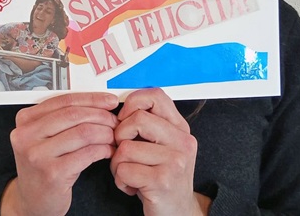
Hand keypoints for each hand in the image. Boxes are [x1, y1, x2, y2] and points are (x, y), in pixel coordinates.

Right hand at [1, 93, 118, 215]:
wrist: (32, 200)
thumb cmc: (43, 165)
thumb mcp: (44, 136)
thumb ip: (63, 117)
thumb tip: (99, 101)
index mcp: (25, 120)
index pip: (64, 100)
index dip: (91, 99)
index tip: (108, 100)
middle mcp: (27, 135)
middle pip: (74, 115)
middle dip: (100, 115)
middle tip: (114, 121)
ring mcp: (38, 155)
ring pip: (83, 132)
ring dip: (105, 133)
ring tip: (112, 137)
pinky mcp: (52, 173)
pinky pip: (87, 153)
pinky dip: (103, 149)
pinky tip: (107, 151)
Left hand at [110, 88, 210, 215]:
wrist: (178, 213)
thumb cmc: (161, 176)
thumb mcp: (161, 145)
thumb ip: (149, 123)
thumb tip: (118, 106)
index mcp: (180, 128)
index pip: (155, 96)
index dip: (133, 102)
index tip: (125, 118)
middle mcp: (182, 142)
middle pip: (137, 119)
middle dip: (120, 135)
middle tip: (124, 151)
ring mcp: (175, 162)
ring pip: (125, 147)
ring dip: (118, 163)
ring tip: (129, 173)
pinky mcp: (163, 182)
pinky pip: (124, 170)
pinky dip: (121, 180)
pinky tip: (133, 186)